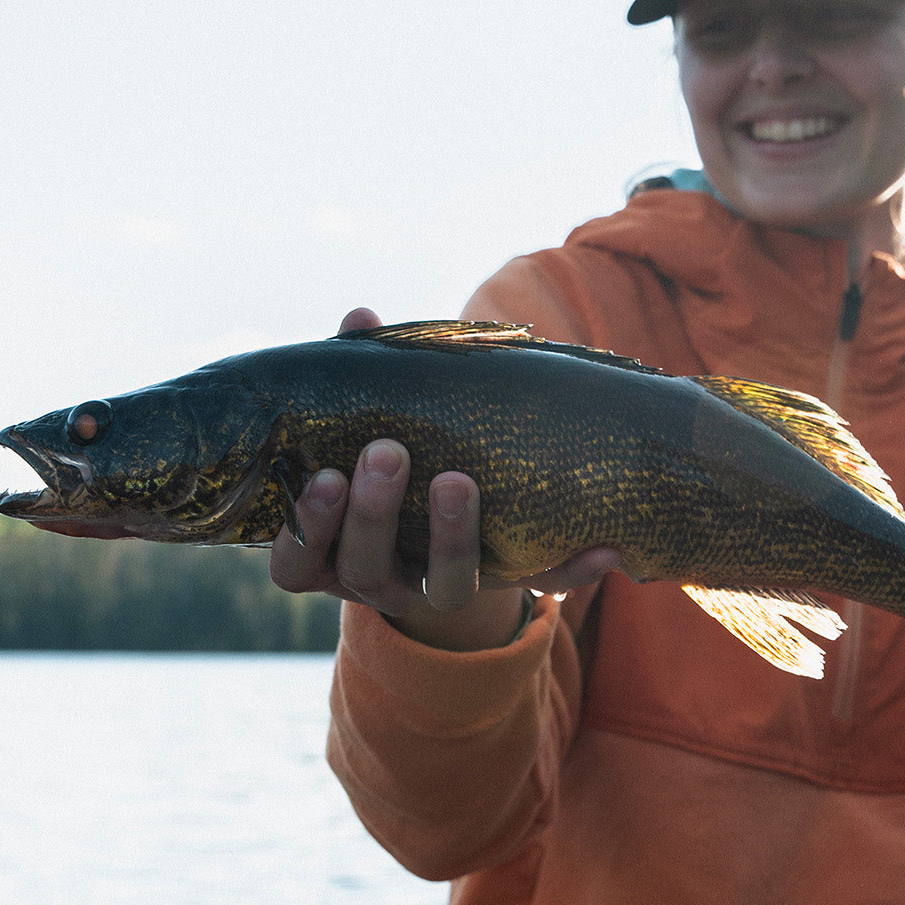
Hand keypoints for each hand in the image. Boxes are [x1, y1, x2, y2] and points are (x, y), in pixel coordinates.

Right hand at [268, 307, 621, 649]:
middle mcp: (380, 579)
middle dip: (374, 514)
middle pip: (366, 569)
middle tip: (388, 454)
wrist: (453, 516)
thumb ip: (362, 377)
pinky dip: (573, 569)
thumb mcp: (373, 419)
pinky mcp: (506, 586)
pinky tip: (606, 543)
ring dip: (450, 539)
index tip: (324, 474)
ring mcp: (443, 589)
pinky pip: (541, 587)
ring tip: (457, 481)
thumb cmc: (397, 452)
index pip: (298, 562)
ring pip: (444, 589)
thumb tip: (360, 315)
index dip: (308, 526)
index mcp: (330, 548)